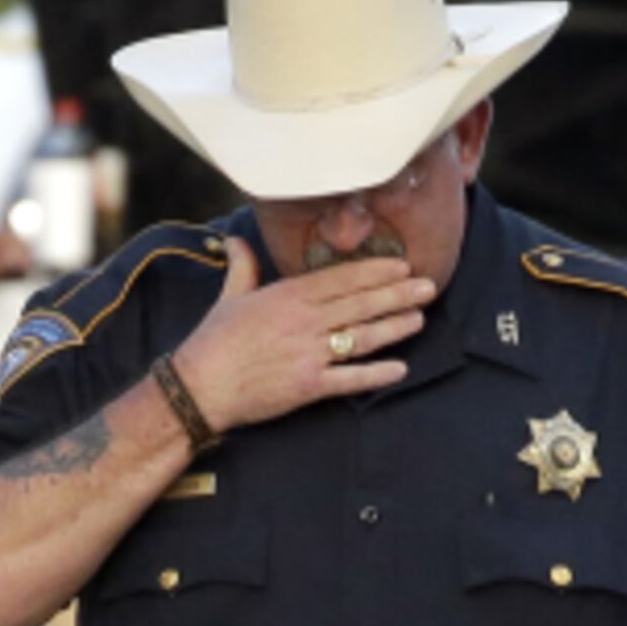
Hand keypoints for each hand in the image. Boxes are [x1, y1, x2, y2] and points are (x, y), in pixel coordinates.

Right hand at [170, 238, 435, 432]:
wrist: (198, 386)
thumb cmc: (212, 341)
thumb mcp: (229, 297)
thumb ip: (242, 267)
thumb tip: (234, 239)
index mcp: (287, 296)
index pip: (341, 279)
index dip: (375, 272)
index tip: (401, 265)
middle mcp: (303, 322)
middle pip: (360, 304)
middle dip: (398, 294)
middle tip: (428, 286)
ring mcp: (309, 354)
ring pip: (362, 337)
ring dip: (394, 327)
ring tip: (419, 318)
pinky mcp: (308, 385)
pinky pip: (350, 378)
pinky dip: (376, 374)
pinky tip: (399, 369)